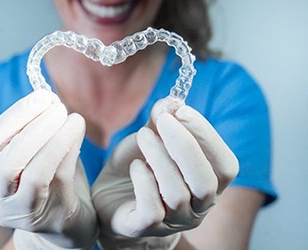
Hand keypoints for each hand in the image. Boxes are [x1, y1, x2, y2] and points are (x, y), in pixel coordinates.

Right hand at [0, 89, 96, 248]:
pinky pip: (60, 179)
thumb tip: (50, 100)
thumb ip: (35, 134)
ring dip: (54, 139)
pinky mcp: (51, 217)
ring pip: (34, 174)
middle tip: (57, 105)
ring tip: (73, 117)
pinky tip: (78, 132)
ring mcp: (23, 212)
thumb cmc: (49, 184)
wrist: (64, 225)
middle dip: (33, 127)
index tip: (41, 96)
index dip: (15, 116)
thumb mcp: (33, 158)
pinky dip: (69, 150)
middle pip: (7, 161)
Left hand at [91, 97, 238, 248]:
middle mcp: (197, 207)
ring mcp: (173, 222)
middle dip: (186, 146)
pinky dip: (144, 182)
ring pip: (178, 194)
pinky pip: (153, 210)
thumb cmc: (138, 166)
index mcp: (208, 184)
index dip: (207, 136)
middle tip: (163, 120)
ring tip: (143, 136)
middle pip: (206, 183)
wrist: (109, 195)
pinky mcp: (146, 228)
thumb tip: (170, 102)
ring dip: (160, 158)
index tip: (182, 110)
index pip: (225, 165)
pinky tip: (136, 166)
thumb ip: (162, 122)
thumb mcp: (151, 139)